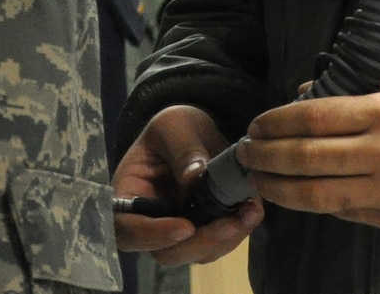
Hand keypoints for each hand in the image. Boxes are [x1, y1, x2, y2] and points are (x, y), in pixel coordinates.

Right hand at [112, 105, 262, 264]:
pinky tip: (252, 210)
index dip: (153, 235)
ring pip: (194, 253)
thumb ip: (183, 149)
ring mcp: (174, 231)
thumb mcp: (175, 125)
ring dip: (224, 239)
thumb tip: (195, 178)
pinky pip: (216, 245)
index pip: (126, 227)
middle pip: (164, 251)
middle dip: (200, 242)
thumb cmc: (175, 127)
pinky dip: (235, 233)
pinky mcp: (201, 232)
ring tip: (250, 211)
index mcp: (129, 193)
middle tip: (231, 223)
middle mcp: (147, 221)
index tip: (186, 227)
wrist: (196, 133)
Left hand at [237, 65, 379, 238]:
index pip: (312, 117)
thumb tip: (311, 87)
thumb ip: (364, 78)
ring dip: (279, 188)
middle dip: (266, 156)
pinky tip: (297, 197)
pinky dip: (316, 205)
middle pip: (306, 157)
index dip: (276, 123)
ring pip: (317, 194)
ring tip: (257, 181)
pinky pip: (345, 213)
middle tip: (244, 154)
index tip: (255, 125)